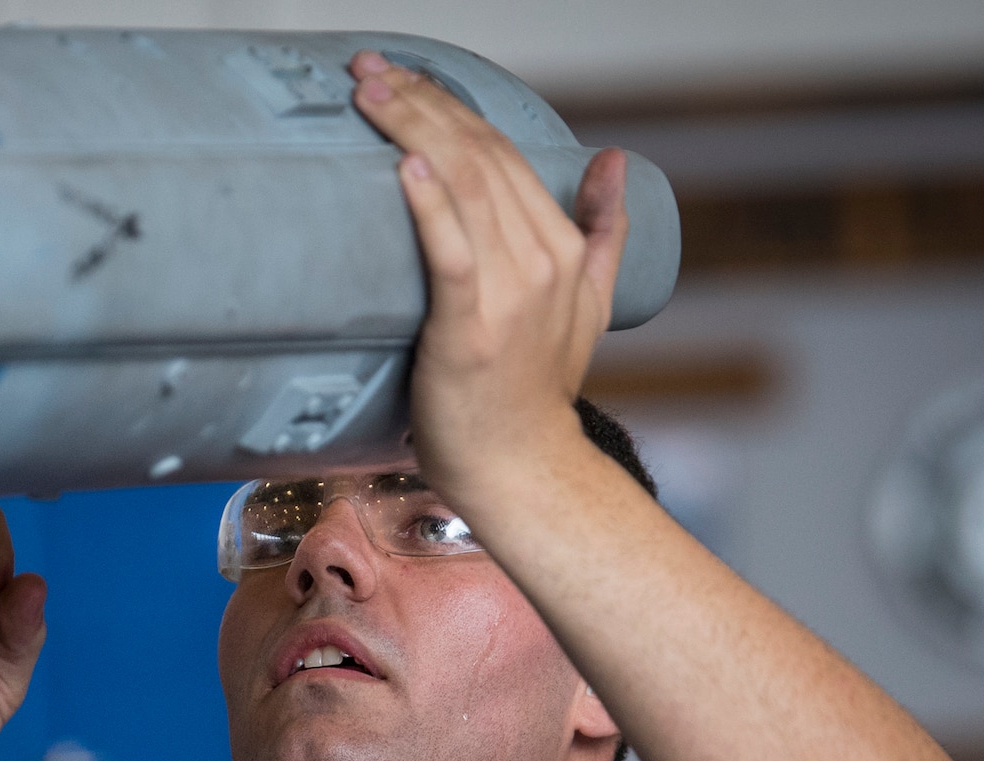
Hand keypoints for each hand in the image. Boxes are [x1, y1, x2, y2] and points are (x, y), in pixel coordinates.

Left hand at [348, 51, 628, 505]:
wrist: (521, 469)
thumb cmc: (534, 395)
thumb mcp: (590, 306)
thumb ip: (604, 231)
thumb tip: (614, 162)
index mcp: (561, 248)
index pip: (503, 153)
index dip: (451, 105)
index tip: (402, 75)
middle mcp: (539, 262)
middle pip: (478, 156)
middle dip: (421, 102)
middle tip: (369, 68)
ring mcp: (508, 294)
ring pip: (463, 188)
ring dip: (413, 131)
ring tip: (369, 93)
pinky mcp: (469, 329)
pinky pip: (451, 254)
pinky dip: (430, 206)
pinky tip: (406, 166)